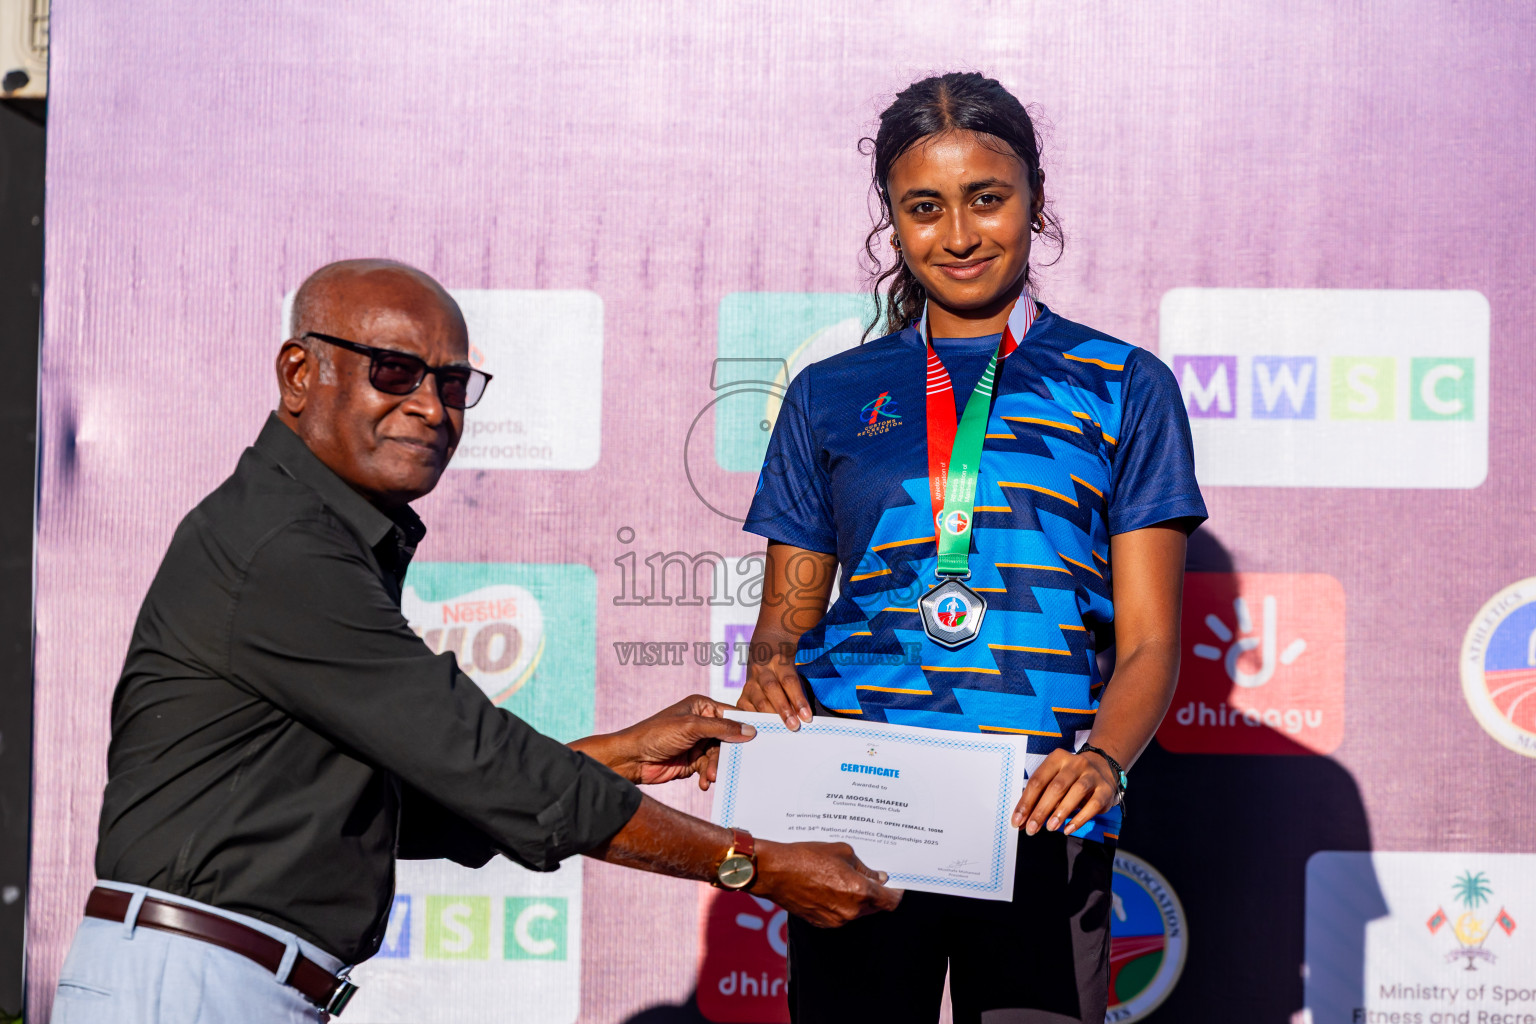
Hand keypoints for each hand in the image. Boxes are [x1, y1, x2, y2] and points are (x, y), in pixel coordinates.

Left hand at [575, 695, 754, 788]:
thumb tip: (750, 731)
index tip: (762, 739)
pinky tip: (703, 783)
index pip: (732, 714)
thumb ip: (722, 728)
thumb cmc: (656, 734)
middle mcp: (702, 723)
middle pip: (729, 738)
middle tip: (735, 765)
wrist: (632, 759)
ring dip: (716, 768)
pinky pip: (710, 768)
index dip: (746, 726)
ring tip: (709, 777)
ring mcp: (698, 743)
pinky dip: (708, 776)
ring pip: (720, 756)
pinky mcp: (693, 762)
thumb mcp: (691, 727)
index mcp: (702, 707)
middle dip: (729, 754)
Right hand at [737, 642, 812, 731]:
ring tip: (783, 730)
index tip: (807, 716)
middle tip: (794, 726)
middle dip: (783, 709)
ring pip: (759, 701)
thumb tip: (805, 717)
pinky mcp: (742, 698)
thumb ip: (801, 691)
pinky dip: (758, 722)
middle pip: (771, 688)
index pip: (788, 680)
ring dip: (772, 717)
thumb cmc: (787, 674)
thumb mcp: (795, 674)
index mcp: (779, 661)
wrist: (765, 662)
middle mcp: (761, 671)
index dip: (798, 699)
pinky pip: (748, 711)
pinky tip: (766, 729)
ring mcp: (750, 684)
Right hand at [752, 839, 902, 926]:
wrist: (776, 871)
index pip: (891, 901)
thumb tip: (877, 877)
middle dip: (875, 893)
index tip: (896, 885)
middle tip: (869, 876)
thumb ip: (864, 867)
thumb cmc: (807, 857)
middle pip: (875, 907)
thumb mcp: (842, 852)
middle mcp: (851, 911)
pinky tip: (830, 887)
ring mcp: (836, 920)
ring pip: (858, 912)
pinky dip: (842, 904)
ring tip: (844, 878)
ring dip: (858, 898)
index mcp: (860, 892)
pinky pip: (841, 915)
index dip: (896, 893)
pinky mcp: (822, 923)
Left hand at [1011, 747, 1118, 836]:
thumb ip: (1040, 797)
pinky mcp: (1105, 789)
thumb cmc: (1070, 778)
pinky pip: (1093, 805)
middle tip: (1032, 828)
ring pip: (1075, 792)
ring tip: (1050, 828)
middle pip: (1056, 787)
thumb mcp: (1054, 779)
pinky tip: (1068, 829)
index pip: (1038, 780)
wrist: (1103, 768)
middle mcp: (1075, 763)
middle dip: (1041, 810)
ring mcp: (1092, 775)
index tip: (1017, 820)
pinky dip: (1080, 818)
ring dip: (1061, 812)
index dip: (1026, 801)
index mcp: (1057, 759)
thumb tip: (1024, 820)